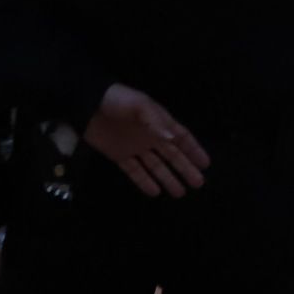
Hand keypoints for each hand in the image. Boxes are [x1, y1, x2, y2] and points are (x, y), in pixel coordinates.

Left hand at [82, 84, 209, 198]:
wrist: (87, 105)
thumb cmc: (117, 101)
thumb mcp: (139, 105)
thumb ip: (156, 122)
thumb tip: (172, 139)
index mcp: (159, 122)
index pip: (182, 138)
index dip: (194, 150)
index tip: (205, 164)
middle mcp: (151, 136)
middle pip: (172, 155)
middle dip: (185, 168)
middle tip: (198, 184)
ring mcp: (135, 147)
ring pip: (156, 166)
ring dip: (168, 178)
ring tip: (179, 192)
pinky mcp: (119, 155)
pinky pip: (135, 171)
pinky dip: (144, 182)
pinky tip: (154, 192)